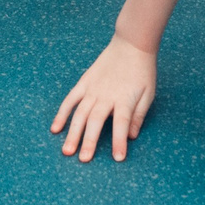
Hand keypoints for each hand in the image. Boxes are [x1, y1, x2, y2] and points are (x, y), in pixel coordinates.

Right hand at [52, 37, 158, 162]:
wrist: (131, 44)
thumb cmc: (142, 70)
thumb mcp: (148, 93)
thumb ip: (138, 115)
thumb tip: (131, 136)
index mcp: (124, 98)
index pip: (121, 124)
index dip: (119, 141)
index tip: (117, 158)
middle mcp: (106, 95)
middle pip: (96, 121)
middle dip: (89, 141)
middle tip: (83, 160)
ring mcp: (92, 88)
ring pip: (80, 113)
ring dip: (72, 133)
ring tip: (67, 151)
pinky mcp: (84, 82)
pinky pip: (70, 100)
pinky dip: (62, 114)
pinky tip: (56, 129)